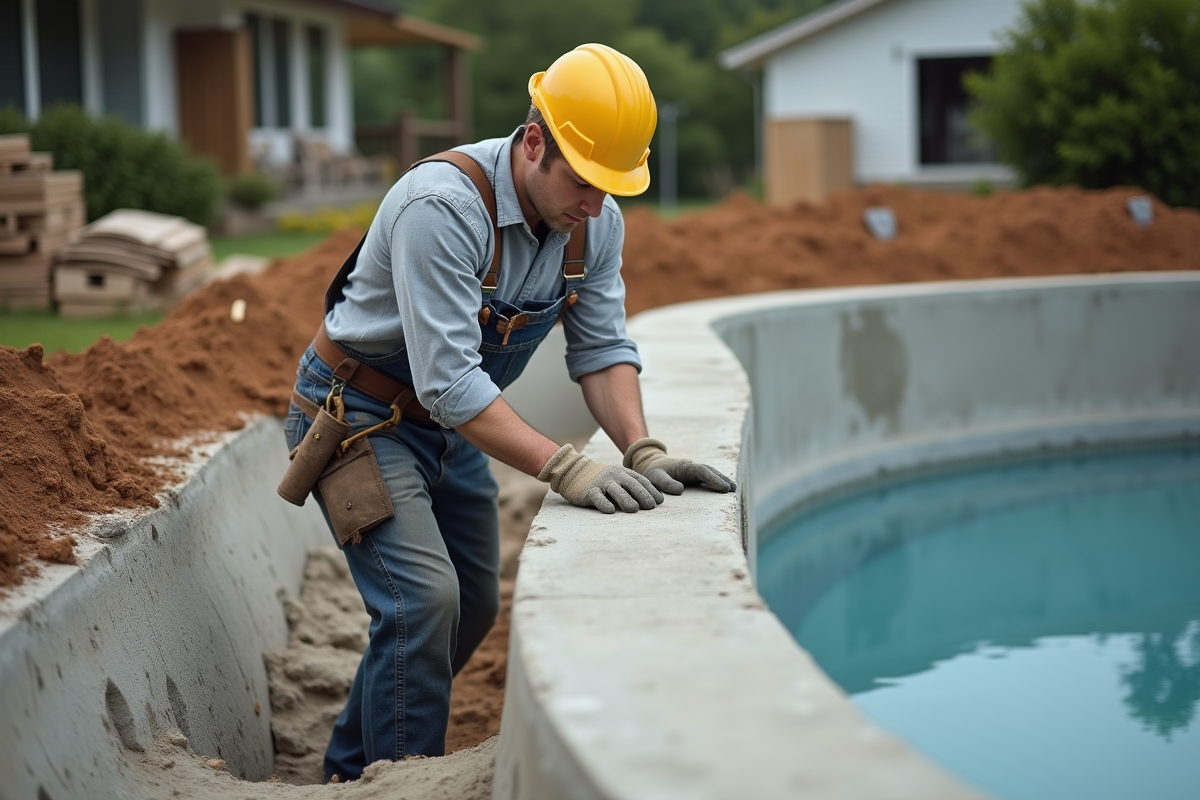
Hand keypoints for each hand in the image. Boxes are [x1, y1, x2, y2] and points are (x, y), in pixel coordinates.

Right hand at [538, 444, 663, 513]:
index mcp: (623, 473)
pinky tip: (610, 510)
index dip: (651, 490)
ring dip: (625, 500)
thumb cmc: (601, 480)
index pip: (640, 481)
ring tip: (634, 509)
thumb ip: (631, 487)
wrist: (573, 472)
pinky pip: (597, 497)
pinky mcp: (589, 490)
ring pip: (615, 490)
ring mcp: (601, 482)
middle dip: (642, 495)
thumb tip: (652, 502)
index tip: (660, 501)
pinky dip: (604, 503)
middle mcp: (614, 476)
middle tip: (651, 506)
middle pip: (631, 485)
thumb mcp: (617, 478)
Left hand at [623, 438, 735, 495]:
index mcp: (684, 466)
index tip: (723, 488)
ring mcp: (694, 470)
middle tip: (732, 489)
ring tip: (733, 489)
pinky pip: (708, 476)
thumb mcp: (655, 477)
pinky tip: (725, 488)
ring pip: (711, 472)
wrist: (651, 465)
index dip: (713, 479)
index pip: (702, 471)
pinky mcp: (694, 475)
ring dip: (722, 479)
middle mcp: (691, 466)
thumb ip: (665, 482)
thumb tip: (681, 489)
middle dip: (722, 479)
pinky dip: (717, 481)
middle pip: (710, 470)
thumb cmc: (652, 473)